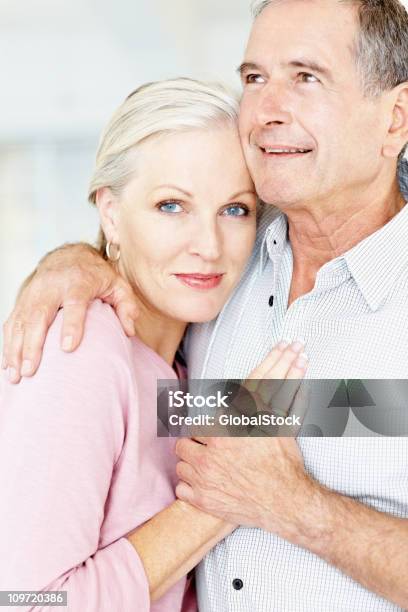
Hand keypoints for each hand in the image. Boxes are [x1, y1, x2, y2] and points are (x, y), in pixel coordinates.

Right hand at [2, 243, 138, 382]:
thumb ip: (126, 305)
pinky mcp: (22, 301)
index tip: (68, 348)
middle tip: (31, 370)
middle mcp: (51, 287)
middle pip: (39, 315)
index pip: (74, 304)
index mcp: (78, 282)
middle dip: (33, 344)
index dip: (71, 325)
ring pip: (21, 321)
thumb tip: (129, 331)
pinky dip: (8, 345)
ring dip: (16, 349)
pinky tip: (9, 367)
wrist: (68, 256)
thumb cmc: (96, 276)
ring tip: (17, 376)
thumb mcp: (117, 284)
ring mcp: (33, 294)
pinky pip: (12, 324)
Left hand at [175, 342, 315, 537]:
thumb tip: (298, 358)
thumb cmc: (285, 462)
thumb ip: (278, 390)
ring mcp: (204, 479)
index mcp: (225, 431)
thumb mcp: (279, 422)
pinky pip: (182, 489)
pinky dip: (192, 488)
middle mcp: (210, 453)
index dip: (208, 428)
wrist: (289, 503)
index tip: (214, 433)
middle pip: (184, 440)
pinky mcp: (203, 501)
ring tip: (210, 466)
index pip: (198, 421)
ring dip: (192, 463)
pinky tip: (207, 485)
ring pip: (181, 463)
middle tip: (212, 449)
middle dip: (197, 443)